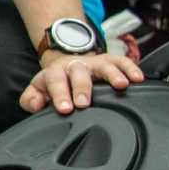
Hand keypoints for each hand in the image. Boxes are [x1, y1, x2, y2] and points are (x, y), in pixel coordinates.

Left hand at [20, 49, 141, 115]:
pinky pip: (121, 61)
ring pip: (103, 65)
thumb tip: (36, 105)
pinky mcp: (109, 61)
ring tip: (121, 85)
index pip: (55, 82)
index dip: (59, 94)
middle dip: (82, 88)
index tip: (65, 108)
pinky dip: (131, 68)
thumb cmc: (54, 82)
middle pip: (79, 73)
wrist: (66, 64)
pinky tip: (138, 78)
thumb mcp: (37, 90)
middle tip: (83, 103)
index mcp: (55, 73)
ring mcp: (94, 63)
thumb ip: (30, 99)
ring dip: (112, 74)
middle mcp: (75, 65)